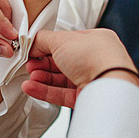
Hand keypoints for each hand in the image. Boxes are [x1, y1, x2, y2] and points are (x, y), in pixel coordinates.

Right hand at [21, 29, 138, 105]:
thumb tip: (32, 43)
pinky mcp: (86, 98)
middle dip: (43, 64)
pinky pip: (62, 93)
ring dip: (42, 78)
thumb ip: (43, 39)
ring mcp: (91, 80)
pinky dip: (45, 91)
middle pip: (62, 62)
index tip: (32, 49)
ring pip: (61, 79)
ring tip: (29, 78)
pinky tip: (31, 87)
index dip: (47, 46)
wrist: (109, 86)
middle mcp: (95, 60)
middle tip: (29, 65)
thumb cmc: (95, 57)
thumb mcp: (63, 39)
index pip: (66, 42)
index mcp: (95, 41)